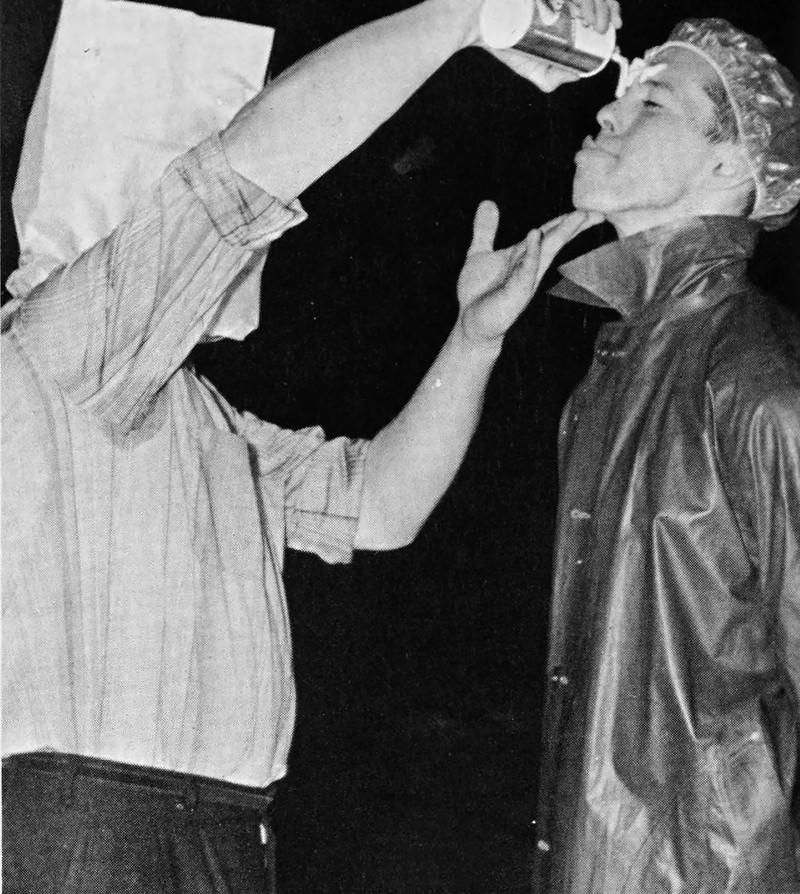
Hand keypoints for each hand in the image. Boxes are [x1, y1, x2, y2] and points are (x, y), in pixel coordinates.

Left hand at [457, 201, 600, 343]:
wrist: (470, 324)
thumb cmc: (478, 293)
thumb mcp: (479, 254)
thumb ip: (485, 230)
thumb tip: (487, 202)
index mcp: (523, 256)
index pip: (548, 234)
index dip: (565, 220)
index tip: (587, 210)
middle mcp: (528, 267)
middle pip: (554, 241)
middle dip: (574, 226)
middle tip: (598, 212)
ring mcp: (524, 280)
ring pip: (546, 253)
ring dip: (561, 234)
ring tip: (578, 216)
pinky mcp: (514, 293)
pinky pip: (525, 271)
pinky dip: (531, 253)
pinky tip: (535, 234)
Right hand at [482, 0, 621, 90]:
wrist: (474, 26)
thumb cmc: (502, 41)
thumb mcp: (529, 67)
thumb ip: (549, 78)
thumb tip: (577, 76)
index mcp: (562, 4)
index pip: (593, 1)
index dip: (609, 9)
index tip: (615, 25)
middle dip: (608, 7)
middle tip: (605, 28)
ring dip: (597, 3)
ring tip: (594, 23)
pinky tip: (579, 8)